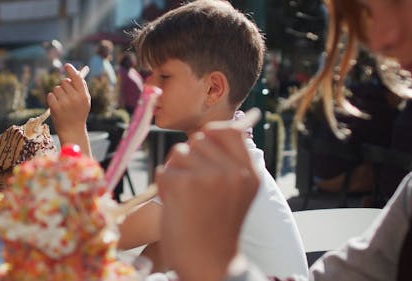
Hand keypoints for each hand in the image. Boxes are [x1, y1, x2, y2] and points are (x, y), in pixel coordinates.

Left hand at [46, 63, 90, 145]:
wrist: (72, 130)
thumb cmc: (79, 114)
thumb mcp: (85, 101)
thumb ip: (82, 88)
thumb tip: (76, 73)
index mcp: (83, 96)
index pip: (77, 78)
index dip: (71, 70)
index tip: (66, 66)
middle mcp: (74, 98)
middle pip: (65, 81)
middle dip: (64, 86)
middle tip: (66, 95)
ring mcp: (64, 103)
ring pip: (56, 88)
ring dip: (58, 94)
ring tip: (62, 103)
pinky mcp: (55, 107)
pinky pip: (50, 95)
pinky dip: (52, 99)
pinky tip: (57, 106)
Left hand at [155, 126, 259, 280]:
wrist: (209, 264)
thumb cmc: (217, 228)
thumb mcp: (237, 192)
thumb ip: (229, 161)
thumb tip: (214, 128)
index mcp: (249, 173)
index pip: (227, 131)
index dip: (209, 139)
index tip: (204, 158)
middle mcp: (232, 171)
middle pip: (198, 140)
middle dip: (191, 159)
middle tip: (196, 190)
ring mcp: (208, 176)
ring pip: (178, 153)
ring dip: (176, 173)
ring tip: (187, 199)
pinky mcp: (183, 184)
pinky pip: (163, 171)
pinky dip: (163, 188)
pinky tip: (176, 206)